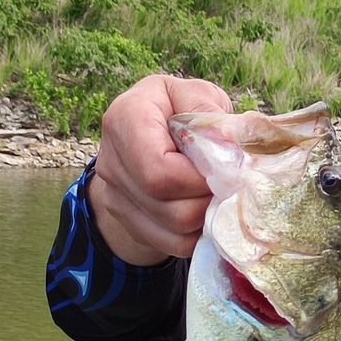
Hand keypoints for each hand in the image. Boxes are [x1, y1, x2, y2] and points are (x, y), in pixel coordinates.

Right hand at [89, 73, 233, 264]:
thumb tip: (229, 148)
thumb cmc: (177, 111)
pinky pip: (173, 244)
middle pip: (168, 206)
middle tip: (229, 183)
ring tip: (218, 192)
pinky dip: (198, 233)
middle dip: (208, 199)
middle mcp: (111, 161)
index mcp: (125, 119)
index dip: (199, 179)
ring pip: (174, 229)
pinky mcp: (127, 220)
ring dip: (207, 216)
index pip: (160, 171)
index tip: (226, 168)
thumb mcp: (196, 96)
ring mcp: (114, 195)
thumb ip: (210, 114)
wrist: (146, 136)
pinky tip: (205, 209)